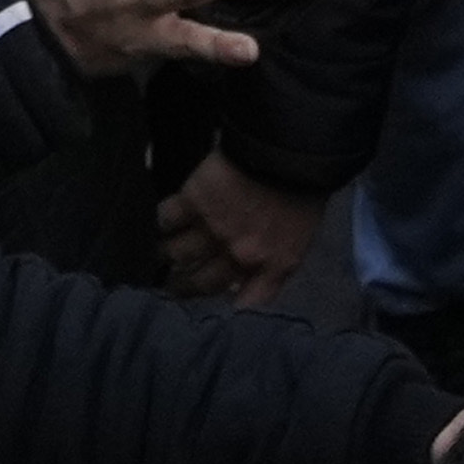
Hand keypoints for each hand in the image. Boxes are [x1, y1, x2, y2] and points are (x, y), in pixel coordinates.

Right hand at [157, 151, 333, 304]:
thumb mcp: (302, 235)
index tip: (213, 316)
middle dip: (185, 289)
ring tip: (159, 257)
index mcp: (272, 265)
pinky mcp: (193, 200)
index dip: (227, 316)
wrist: (290, 147)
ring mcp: (213, 228)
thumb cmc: (304, 188)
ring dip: (167, 257)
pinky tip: (160, 224)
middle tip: (171, 290)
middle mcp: (239, 255)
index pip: (245, 305)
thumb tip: (248, 277)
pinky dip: (161, 222)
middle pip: (202, 283)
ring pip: (178, 254)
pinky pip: (167, 219)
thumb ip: (278, 261)